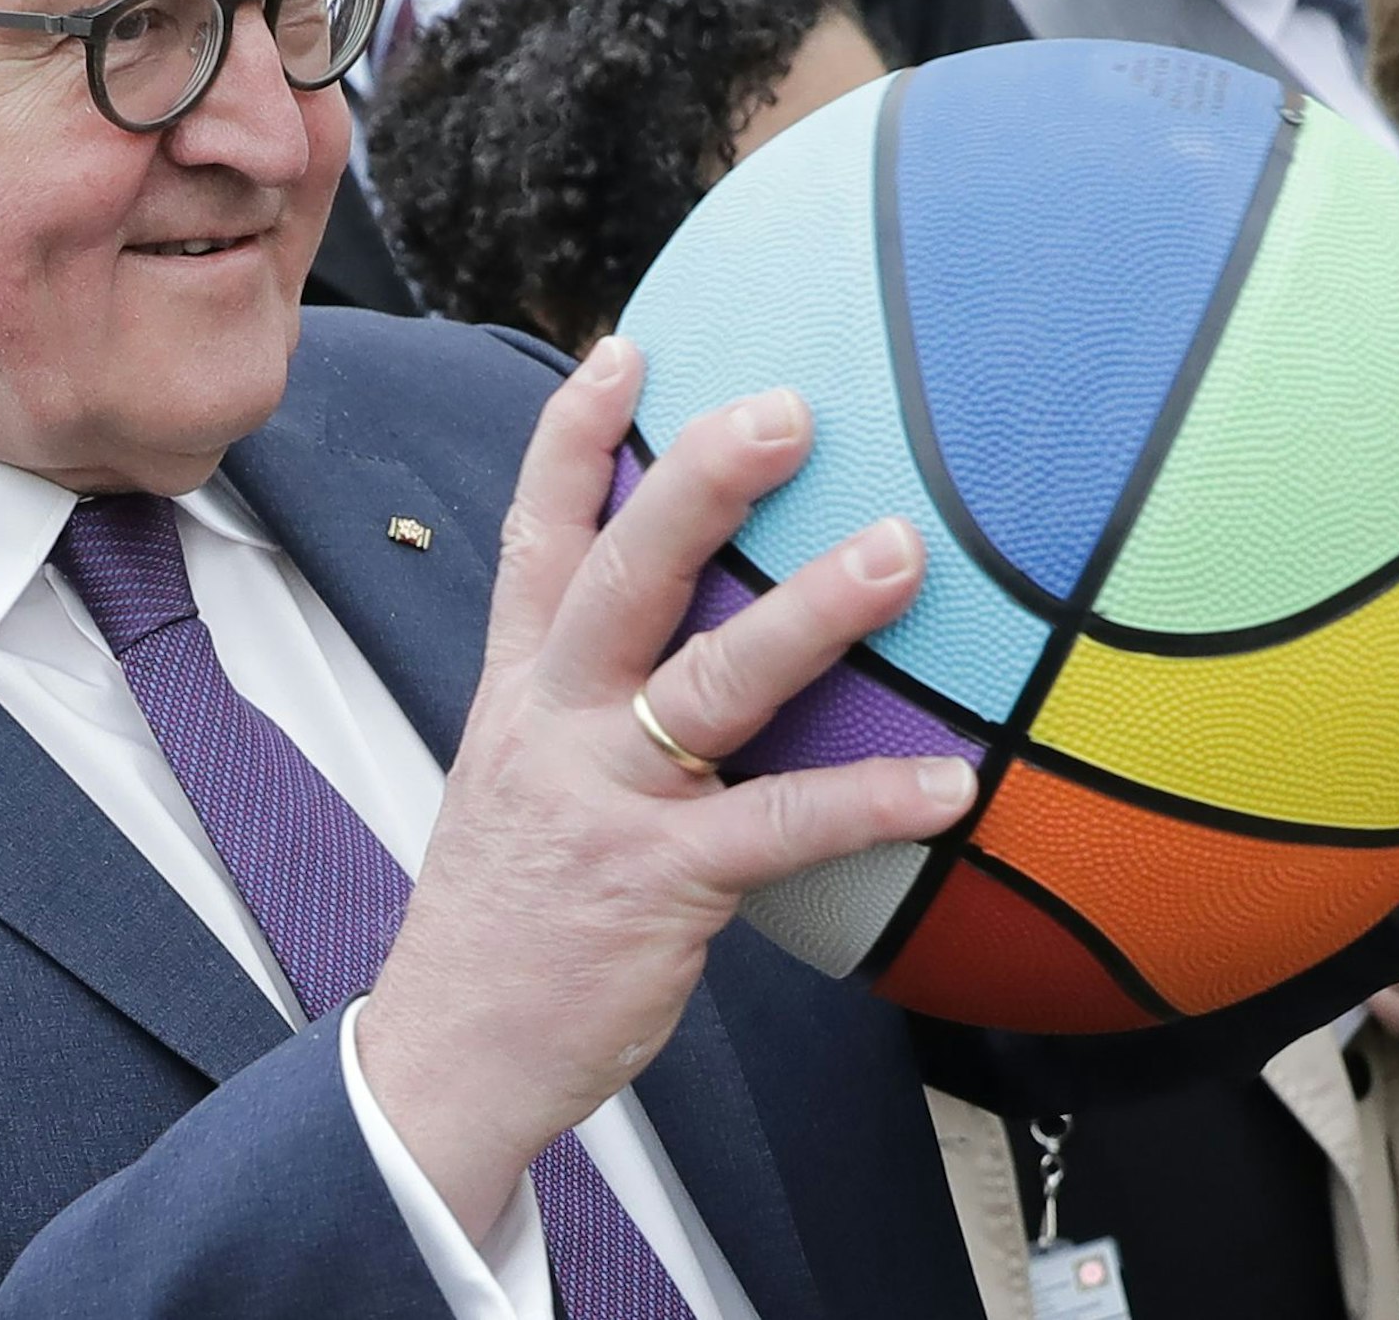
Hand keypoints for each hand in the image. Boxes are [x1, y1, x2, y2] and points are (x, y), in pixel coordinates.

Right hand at [356, 336, 977, 1236]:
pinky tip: (949, 782)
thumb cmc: (506, 910)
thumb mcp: (522, 781)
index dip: (572, 438)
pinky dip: (863, 801)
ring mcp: (601, 799)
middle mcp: (552, 723)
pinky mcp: (654, 884)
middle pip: (617, 576)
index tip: (626, 348)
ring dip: (805, 614)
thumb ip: (592, 708)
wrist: (448, 1050)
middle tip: (784, 408)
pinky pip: (774, 829)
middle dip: (694, 483)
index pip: (536, 539)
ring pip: (703, 683)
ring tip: (897, 553)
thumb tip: (697, 656)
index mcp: (518, 689)